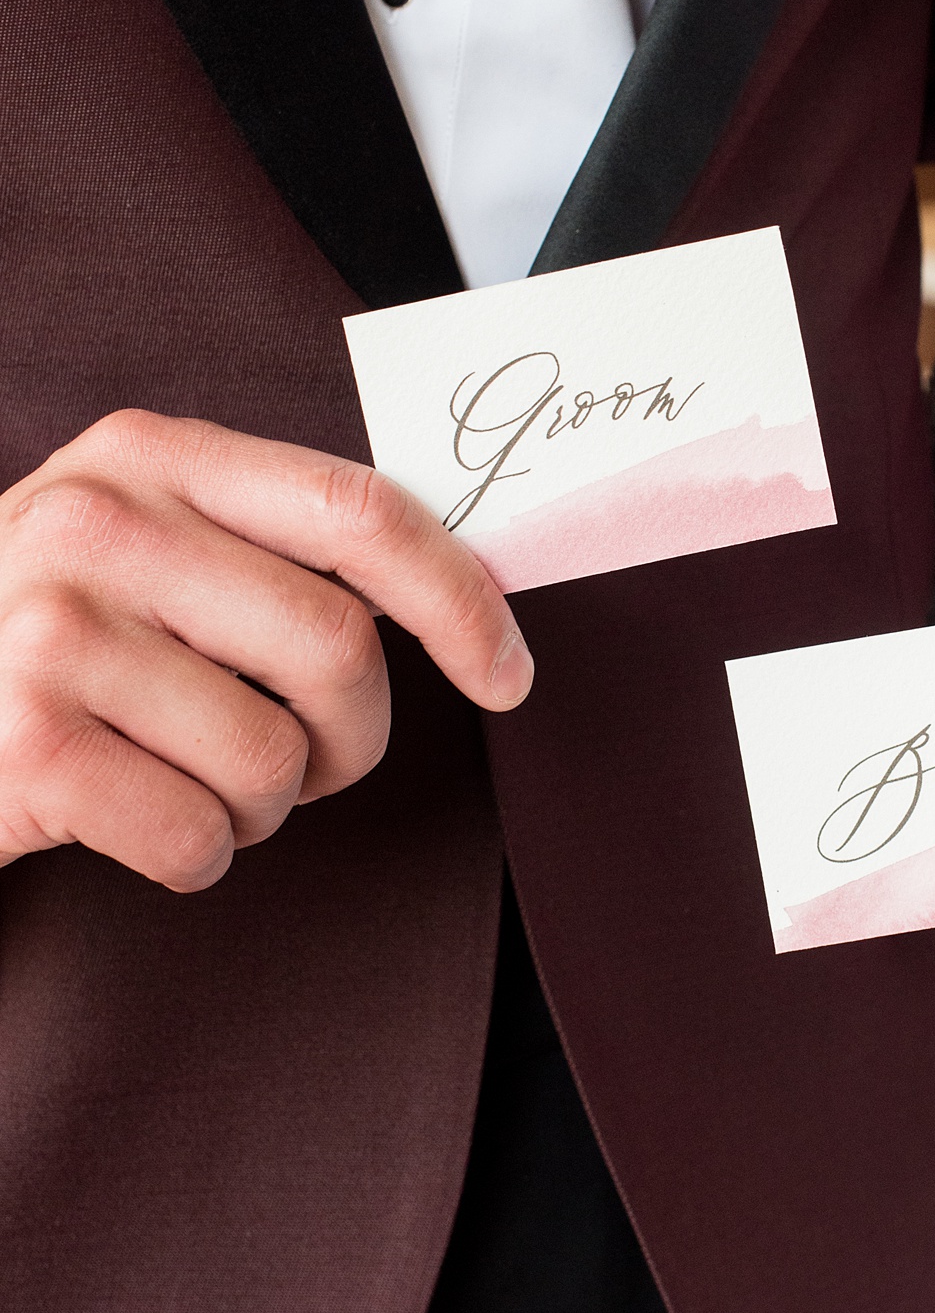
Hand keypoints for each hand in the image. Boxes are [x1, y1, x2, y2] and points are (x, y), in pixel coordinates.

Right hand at [0, 410, 533, 892]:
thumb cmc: (45, 643)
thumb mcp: (141, 547)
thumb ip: (271, 544)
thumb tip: (467, 587)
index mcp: (152, 456)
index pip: (359, 508)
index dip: (461, 598)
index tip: (509, 673)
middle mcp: (99, 523)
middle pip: (340, 648)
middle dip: (354, 738)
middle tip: (306, 762)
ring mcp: (51, 632)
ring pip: (278, 760)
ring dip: (263, 806)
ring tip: (188, 779)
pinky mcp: (27, 747)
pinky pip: (201, 838)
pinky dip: (194, 857)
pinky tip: (131, 820)